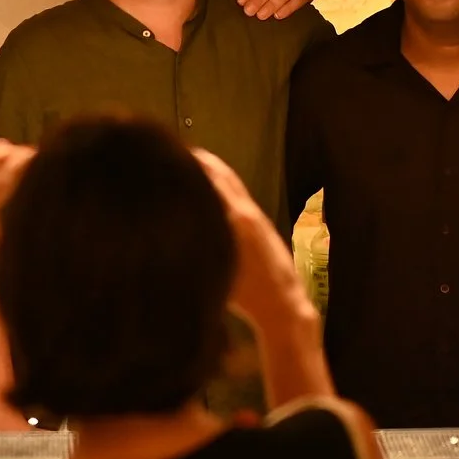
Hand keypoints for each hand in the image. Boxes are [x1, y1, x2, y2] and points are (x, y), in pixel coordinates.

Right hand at [195, 149, 312, 332]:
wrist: (284, 305)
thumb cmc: (248, 296)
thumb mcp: (217, 268)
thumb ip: (200, 242)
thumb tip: (178, 223)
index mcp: (238, 217)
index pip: (212, 179)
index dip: (193, 164)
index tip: (174, 154)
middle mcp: (249, 212)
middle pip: (223, 175)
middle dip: (202, 162)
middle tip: (180, 153)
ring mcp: (258, 218)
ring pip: (233, 185)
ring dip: (214, 173)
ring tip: (193, 167)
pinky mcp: (263, 227)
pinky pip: (239, 198)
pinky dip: (224, 188)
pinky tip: (213, 195)